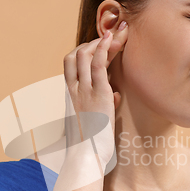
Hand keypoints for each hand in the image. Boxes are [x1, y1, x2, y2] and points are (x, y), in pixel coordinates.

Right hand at [63, 31, 121, 166]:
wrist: (84, 158)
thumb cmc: (89, 145)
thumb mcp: (95, 121)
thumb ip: (104, 104)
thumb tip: (115, 95)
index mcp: (71, 97)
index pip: (72, 65)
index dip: (84, 51)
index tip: (99, 45)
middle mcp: (73, 90)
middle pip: (77, 56)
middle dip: (93, 42)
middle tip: (111, 35)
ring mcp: (83, 91)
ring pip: (86, 56)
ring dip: (102, 41)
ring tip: (118, 32)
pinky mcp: (97, 94)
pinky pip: (98, 64)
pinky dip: (105, 48)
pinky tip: (112, 38)